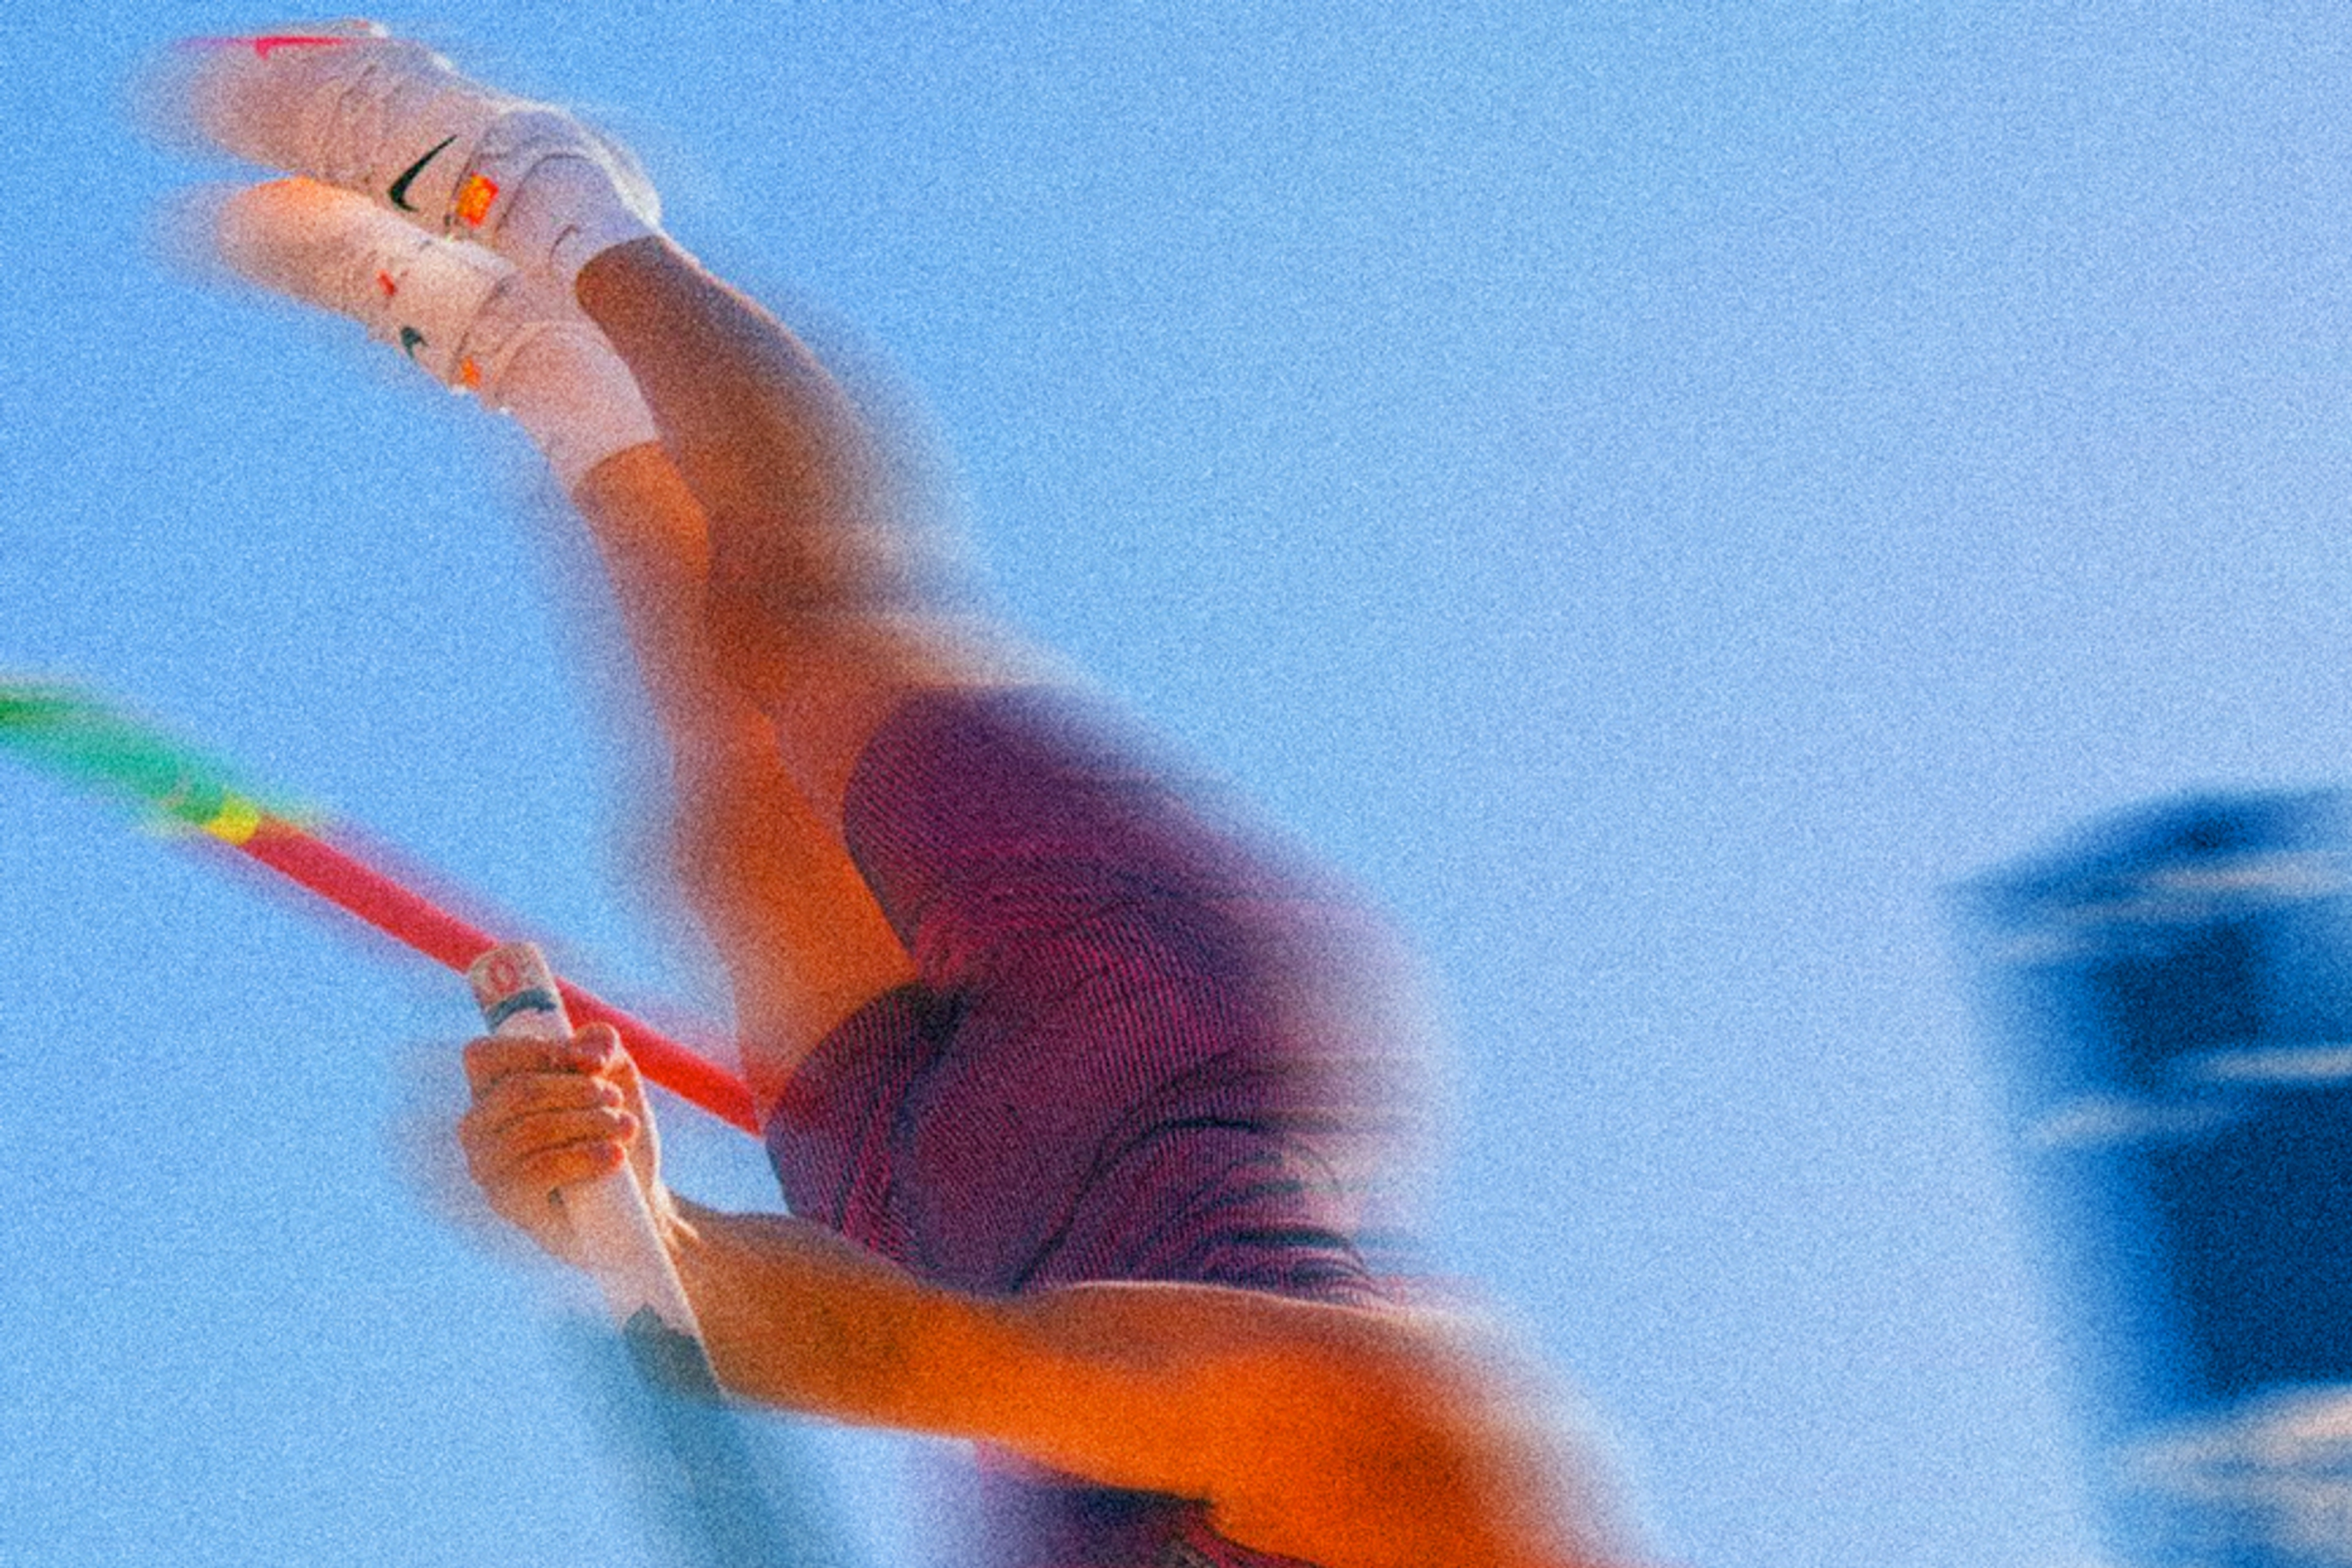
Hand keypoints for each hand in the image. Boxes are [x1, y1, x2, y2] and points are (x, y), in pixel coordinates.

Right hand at [457, 1023, 661, 1264]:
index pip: (484, 1055)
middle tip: (616, 1098)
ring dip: (588, 1122)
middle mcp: (478, 1125)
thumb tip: (590, 1049)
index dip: (537, 1050)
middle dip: (577, 1089)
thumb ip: (602, 1048)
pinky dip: (584, 1157)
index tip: (591, 1062)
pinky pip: (538, 1170)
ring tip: (625, 1126)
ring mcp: (487, 1165)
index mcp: (492, 1088)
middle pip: (518, 1090)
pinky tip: (615, 1155)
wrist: (631, 1198)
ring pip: (530, 1130)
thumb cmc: (611, 1131)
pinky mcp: (508, 1201)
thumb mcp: (616, 1078)